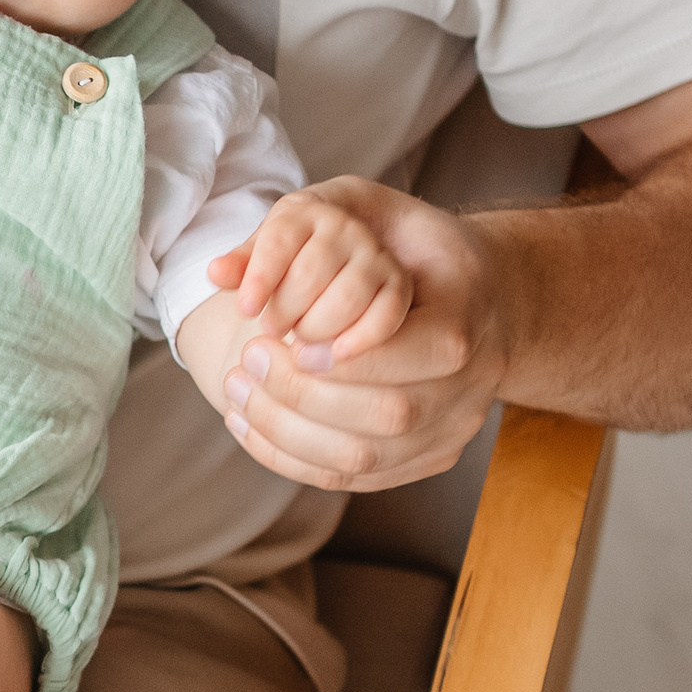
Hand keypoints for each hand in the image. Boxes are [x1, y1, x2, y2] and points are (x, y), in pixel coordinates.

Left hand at [200, 179, 508, 493]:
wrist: (475, 297)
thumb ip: (298, 232)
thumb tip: (216, 272)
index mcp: (469, 320)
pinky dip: (290, 456)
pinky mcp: (426, 460)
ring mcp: (451, 431)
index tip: (286, 339)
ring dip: (288, 430)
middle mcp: (472, 386)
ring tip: (239, 391)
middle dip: (305, 395)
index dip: (348, 358)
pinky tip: (248, 424)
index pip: (419, 352)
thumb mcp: (369, 211)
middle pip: (391, 415)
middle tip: (249, 360)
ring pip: (367, 459)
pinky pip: (354, 480)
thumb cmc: (408, 247)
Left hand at [223, 182, 415, 361]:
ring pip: (346, 296)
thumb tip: (214, 273)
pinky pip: (386, 312)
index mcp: (304, 212)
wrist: (365, 237)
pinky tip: (337, 354)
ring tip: (301, 342)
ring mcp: (376, 253)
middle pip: (310, 274)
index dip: (261, 276)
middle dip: (286, 310)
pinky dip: (362, 337)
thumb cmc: (298, 255)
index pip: (279, 240)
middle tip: (273, 331)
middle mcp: (344, 226)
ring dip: (319, 327)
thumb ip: (243, 264)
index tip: (245, 310)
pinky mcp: (399, 282)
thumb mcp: (267, 252)